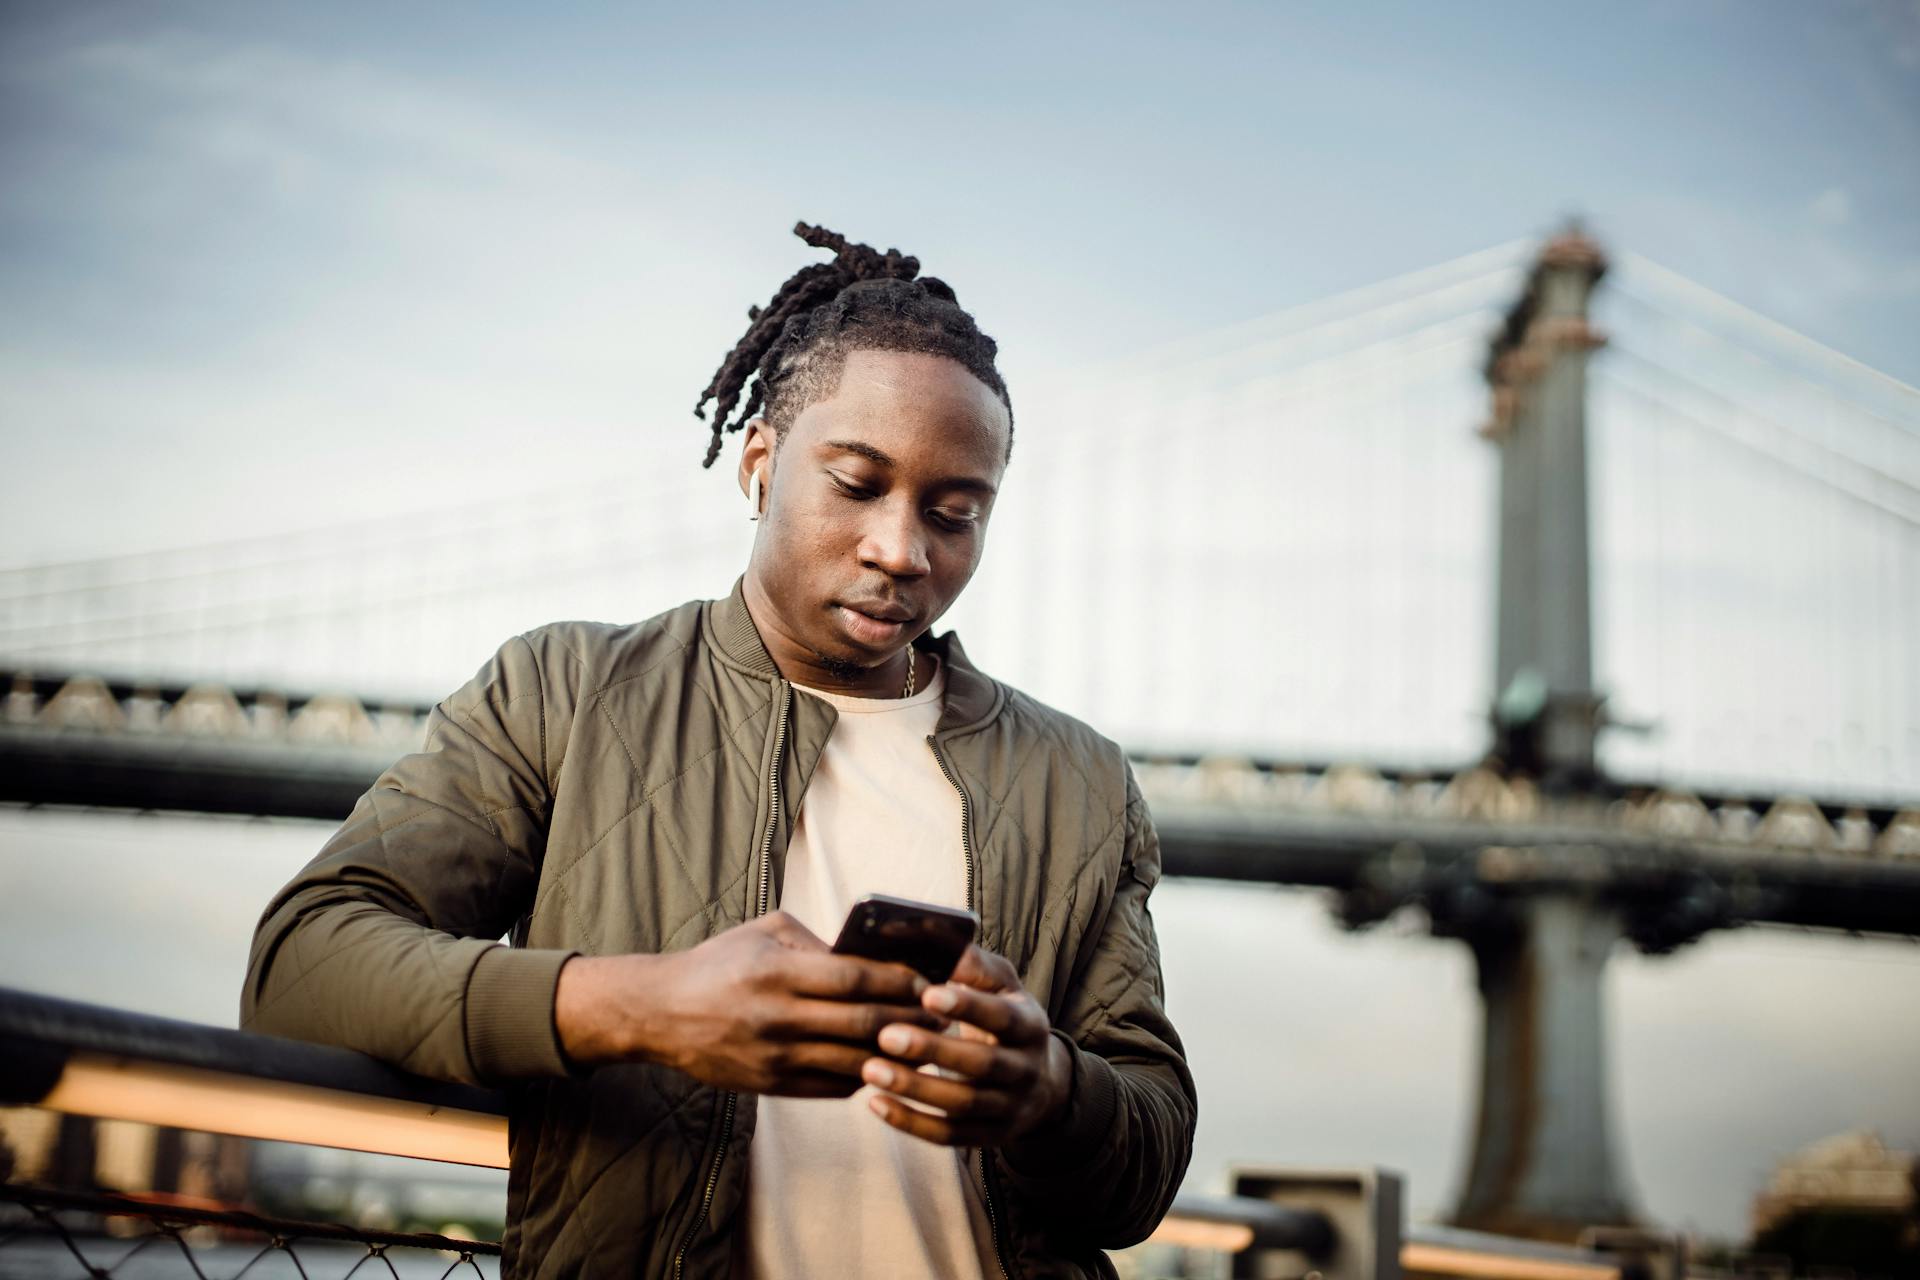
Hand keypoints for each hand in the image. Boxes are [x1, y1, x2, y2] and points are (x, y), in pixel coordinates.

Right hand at [554, 911, 937, 1096]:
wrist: (661, 1014)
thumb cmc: (719, 963)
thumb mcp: (765, 933)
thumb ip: (819, 943)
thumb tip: (873, 957)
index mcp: (777, 972)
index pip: (855, 979)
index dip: (900, 982)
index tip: (929, 980)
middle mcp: (777, 1017)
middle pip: (863, 1024)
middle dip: (910, 1020)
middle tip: (942, 1015)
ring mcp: (774, 1057)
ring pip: (854, 1062)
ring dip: (897, 1056)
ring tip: (926, 1044)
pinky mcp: (771, 1086)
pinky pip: (833, 1086)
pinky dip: (866, 1076)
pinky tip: (886, 1064)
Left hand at [860, 944, 1071, 1145]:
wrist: (1040, 1085)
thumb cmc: (1005, 1019)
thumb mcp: (1003, 987)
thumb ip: (974, 965)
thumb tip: (933, 936)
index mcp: (1030, 1026)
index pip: (1001, 1017)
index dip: (968, 1007)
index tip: (928, 995)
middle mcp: (1025, 1070)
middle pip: (980, 1065)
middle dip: (932, 1051)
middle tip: (885, 1034)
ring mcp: (1008, 1108)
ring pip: (962, 1105)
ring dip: (914, 1089)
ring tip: (870, 1069)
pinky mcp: (986, 1137)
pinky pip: (947, 1136)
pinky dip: (910, 1123)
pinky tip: (875, 1103)